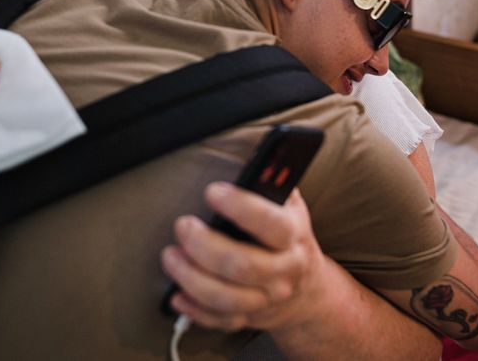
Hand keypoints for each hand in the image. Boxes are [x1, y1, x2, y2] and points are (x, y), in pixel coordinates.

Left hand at [161, 182, 336, 333]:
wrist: (307, 289)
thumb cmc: (287, 234)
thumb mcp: (289, 204)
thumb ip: (273, 182)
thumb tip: (257, 156)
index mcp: (293, 236)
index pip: (272, 224)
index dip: (241, 207)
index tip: (212, 191)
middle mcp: (283, 271)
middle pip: (243, 266)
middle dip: (205, 247)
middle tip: (182, 226)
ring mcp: (266, 299)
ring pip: (228, 299)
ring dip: (192, 279)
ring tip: (169, 257)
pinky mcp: (249, 318)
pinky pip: (221, 322)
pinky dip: (195, 311)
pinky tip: (176, 296)